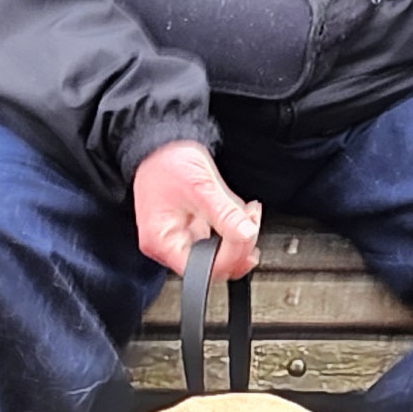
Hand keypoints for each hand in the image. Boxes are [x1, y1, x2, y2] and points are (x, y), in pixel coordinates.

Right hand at [132, 139, 262, 281]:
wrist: (161, 142)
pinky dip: (234, 228)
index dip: (229, 256)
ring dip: (240, 237)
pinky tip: (239, 212)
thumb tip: (246, 235)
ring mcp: (182, 237)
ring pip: (219, 254)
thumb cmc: (167, 161)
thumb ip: (224, 213)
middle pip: (212, 265)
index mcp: (162, 241)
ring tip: (247, 212)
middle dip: (238, 245)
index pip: (200, 269)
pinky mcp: (193, 229)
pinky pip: (219, 239)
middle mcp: (169, 245)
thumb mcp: (200, 186)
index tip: (247, 235)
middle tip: (251, 221)